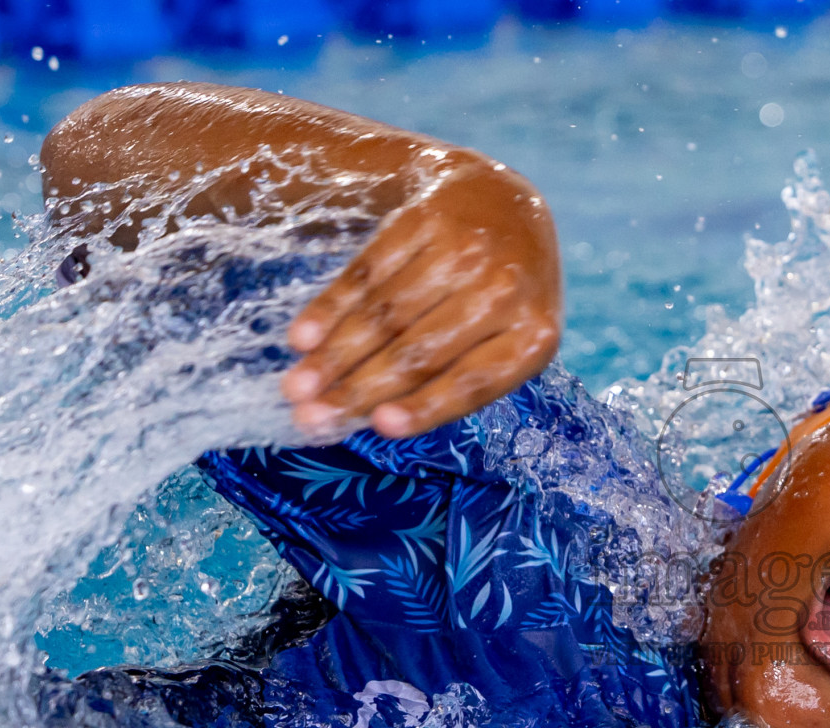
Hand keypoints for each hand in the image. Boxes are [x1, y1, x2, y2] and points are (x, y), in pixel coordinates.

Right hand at [279, 158, 561, 438]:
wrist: (502, 199)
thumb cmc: (501, 296)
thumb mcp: (508, 339)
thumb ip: (459, 379)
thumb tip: (379, 421)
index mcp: (535, 333)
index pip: (475, 380)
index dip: (425, 406)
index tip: (380, 427)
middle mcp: (504, 289)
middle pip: (420, 350)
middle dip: (359, 389)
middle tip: (311, 419)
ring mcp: (465, 250)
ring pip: (386, 313)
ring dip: (334, 355)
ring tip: (294, 389)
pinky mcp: (425, 218)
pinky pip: (368, 271)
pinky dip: (331, 307)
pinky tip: (303, 338)